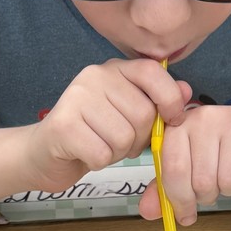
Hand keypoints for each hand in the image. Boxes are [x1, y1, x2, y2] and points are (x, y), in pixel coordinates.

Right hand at [24, 59, 190, 192]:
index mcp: (113, 69)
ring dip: (117, 152)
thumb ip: (157, 103)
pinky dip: (99, 162)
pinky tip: (86, 154)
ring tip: (101, 145)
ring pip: (124, 137)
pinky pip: (102, 153)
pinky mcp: (63, 125)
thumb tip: (187, 90)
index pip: (151, 72)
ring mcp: (76, 98)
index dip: (170, 98)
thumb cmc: (93, 135)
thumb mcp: (129, 115)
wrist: (43, 154)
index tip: (173, 119)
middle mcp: (93, 76)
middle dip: (138, 138)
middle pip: (142, 114)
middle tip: (119, 141)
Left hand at [137, 106, 230, 224]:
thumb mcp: (188, 168)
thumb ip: (164, 189)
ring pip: (230, 182)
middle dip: (207, 196)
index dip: (178, 199)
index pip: (174, 168)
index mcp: (181, 124)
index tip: (185, 214)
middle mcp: (208, 116)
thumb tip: (147, 212)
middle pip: (203, 180)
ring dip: (230, 190)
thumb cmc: (219, 154)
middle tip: (213, 187)